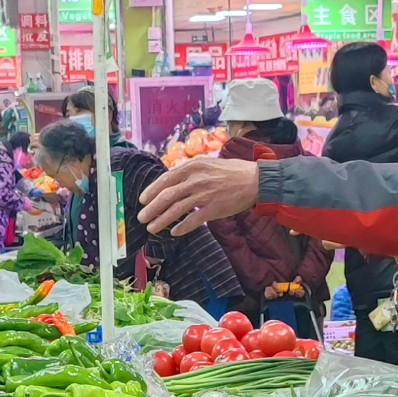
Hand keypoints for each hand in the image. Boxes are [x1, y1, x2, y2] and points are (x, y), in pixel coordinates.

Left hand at [136, 157, 261, 235]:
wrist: (256, 180)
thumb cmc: (232, 172)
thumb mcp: (208, 163)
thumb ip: (190, 171)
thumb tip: (172, 181)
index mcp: (193, 167)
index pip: (166, 179)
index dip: (151, 190)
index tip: (142, 200)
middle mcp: (196, 180)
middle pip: (167, 196)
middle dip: (151, 208)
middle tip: (141, 217)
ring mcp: (204, 194)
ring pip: (176, 209)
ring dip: (161, 220)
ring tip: (151, 228)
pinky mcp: (214, 209)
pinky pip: (193, 220)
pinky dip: (181, 227)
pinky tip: (174, 232)